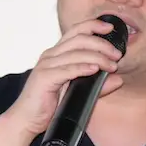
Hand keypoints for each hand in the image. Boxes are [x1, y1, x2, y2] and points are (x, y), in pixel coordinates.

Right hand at [4, 19, 124, 134]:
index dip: (93, 25)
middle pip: (79, 39)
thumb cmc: (48, 104)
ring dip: (97, 57)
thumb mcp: (77, 91)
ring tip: (112, 65)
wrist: (26, 119)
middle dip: (101, 44)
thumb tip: (118, 80)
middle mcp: (50, 55)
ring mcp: (46, 65)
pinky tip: (95, 69)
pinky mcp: (44, 78)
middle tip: (117, 54)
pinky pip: (67, 69)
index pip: (76, 31)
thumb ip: (97, 85)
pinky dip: (83, 68)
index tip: (110, 28)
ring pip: (76, 53)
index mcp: (57, 53)